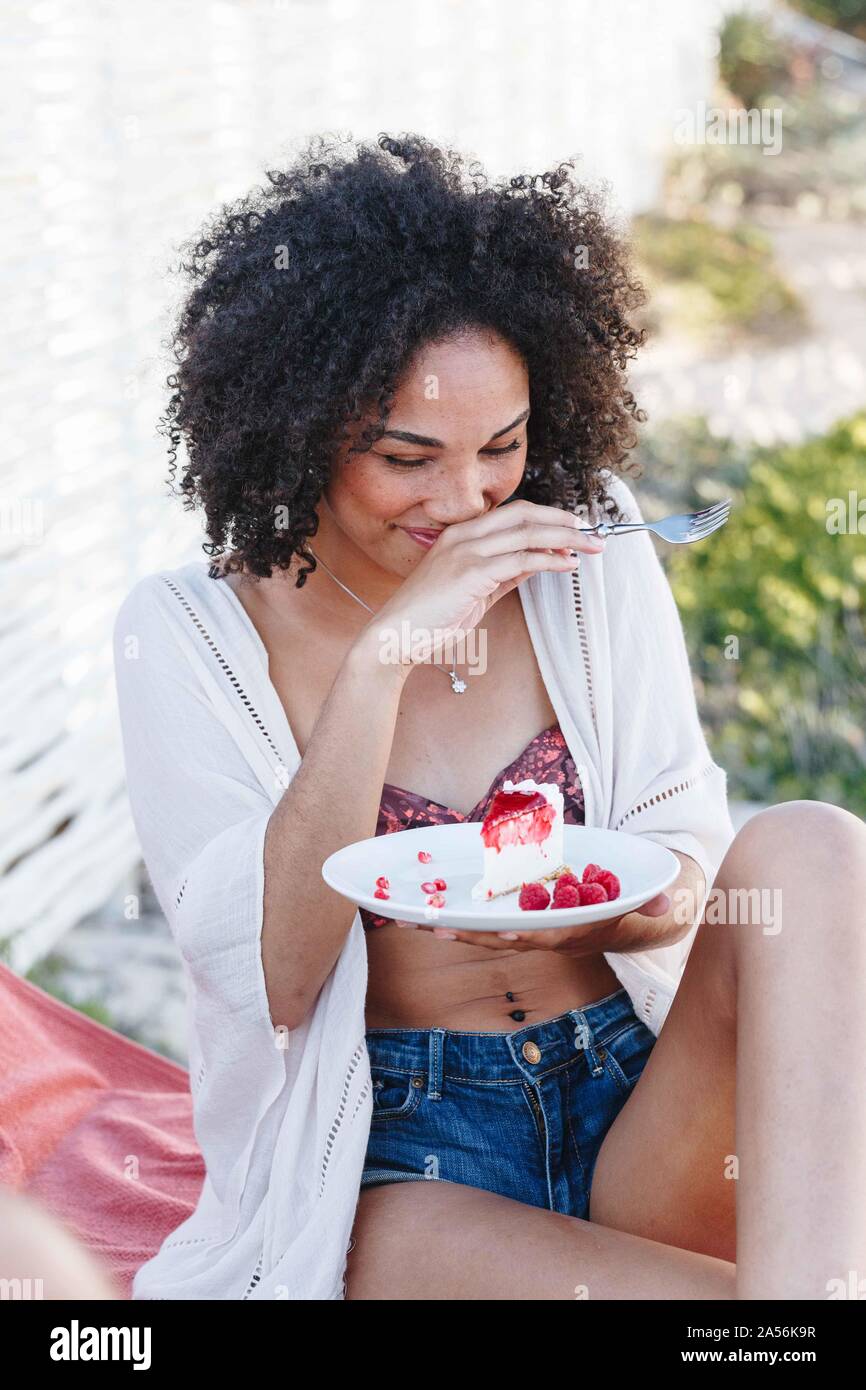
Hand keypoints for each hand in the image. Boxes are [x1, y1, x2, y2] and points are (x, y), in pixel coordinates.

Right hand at [357, 499, 605, 671]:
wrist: (396, 637)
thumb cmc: (430, 619)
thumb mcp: (474, 591)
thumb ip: (502, 574)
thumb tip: (537, 562)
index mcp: (461, 535)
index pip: (514, 513)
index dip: (548, 517)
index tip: (575, 530)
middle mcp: (463, 535)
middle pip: (525, 514)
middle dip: (563, 521)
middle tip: (592, 533)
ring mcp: (466, 550)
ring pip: (527, 531)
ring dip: (566, 538)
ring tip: (591, 548)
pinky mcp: (471, 571)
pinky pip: (521, 559)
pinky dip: (550, 559)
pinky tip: (568, 565)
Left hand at [415, 890, 671, 951]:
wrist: (644, 918)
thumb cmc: (647, 902)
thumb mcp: (658, 901)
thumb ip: (660, 901)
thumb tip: (667, 901)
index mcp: (582, 932)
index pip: (550, 936)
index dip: (526, 934)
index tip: (500, 932)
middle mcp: (554, 937)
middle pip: (509, 938)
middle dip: (474, 934)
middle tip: (436, 926)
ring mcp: (539, 932)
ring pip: (493, 933)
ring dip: (458, 929)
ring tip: (419, 921)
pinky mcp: (530, 923)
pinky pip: (492, 923)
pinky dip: (465, 920)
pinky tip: (433, 913)